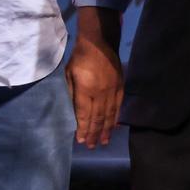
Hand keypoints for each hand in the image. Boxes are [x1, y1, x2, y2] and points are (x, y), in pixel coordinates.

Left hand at [64, 6, 122, 147]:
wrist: (100, 43)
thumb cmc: (79, 58)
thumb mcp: (69, 74)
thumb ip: (72, 93)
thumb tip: (74, 112)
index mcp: (85, 89)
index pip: (84, 114)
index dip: (83, 129)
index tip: (80, 140)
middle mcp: (100, 93)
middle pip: (97, 118)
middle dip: (94, 133)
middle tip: (91, 146)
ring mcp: (112, 91)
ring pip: (109, 115)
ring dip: (106, 130)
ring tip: (103, 142)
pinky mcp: (120, 87)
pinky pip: (118, 107)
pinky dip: (115, 118)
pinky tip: (113, 127)